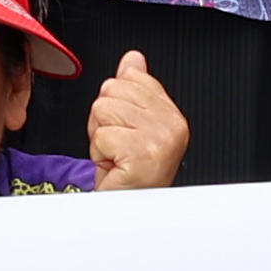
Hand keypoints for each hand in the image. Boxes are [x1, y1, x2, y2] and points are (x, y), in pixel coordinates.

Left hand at [86, 48, 189, 189]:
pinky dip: (98, 153)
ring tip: (115, 156)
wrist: (128, 211)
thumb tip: (133, 58)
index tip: (125, 130)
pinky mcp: (142, 152)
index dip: (116, 104)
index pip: (131, 78)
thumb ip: (134, 89)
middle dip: (104, 119)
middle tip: (117, 146)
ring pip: (103, 109)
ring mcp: (159, 139)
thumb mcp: (133, 126)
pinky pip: (101, 134)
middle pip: (112, 90)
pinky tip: (114, 166)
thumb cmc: (130, 174)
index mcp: (172, 115)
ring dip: (99, 136)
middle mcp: (171, 125)